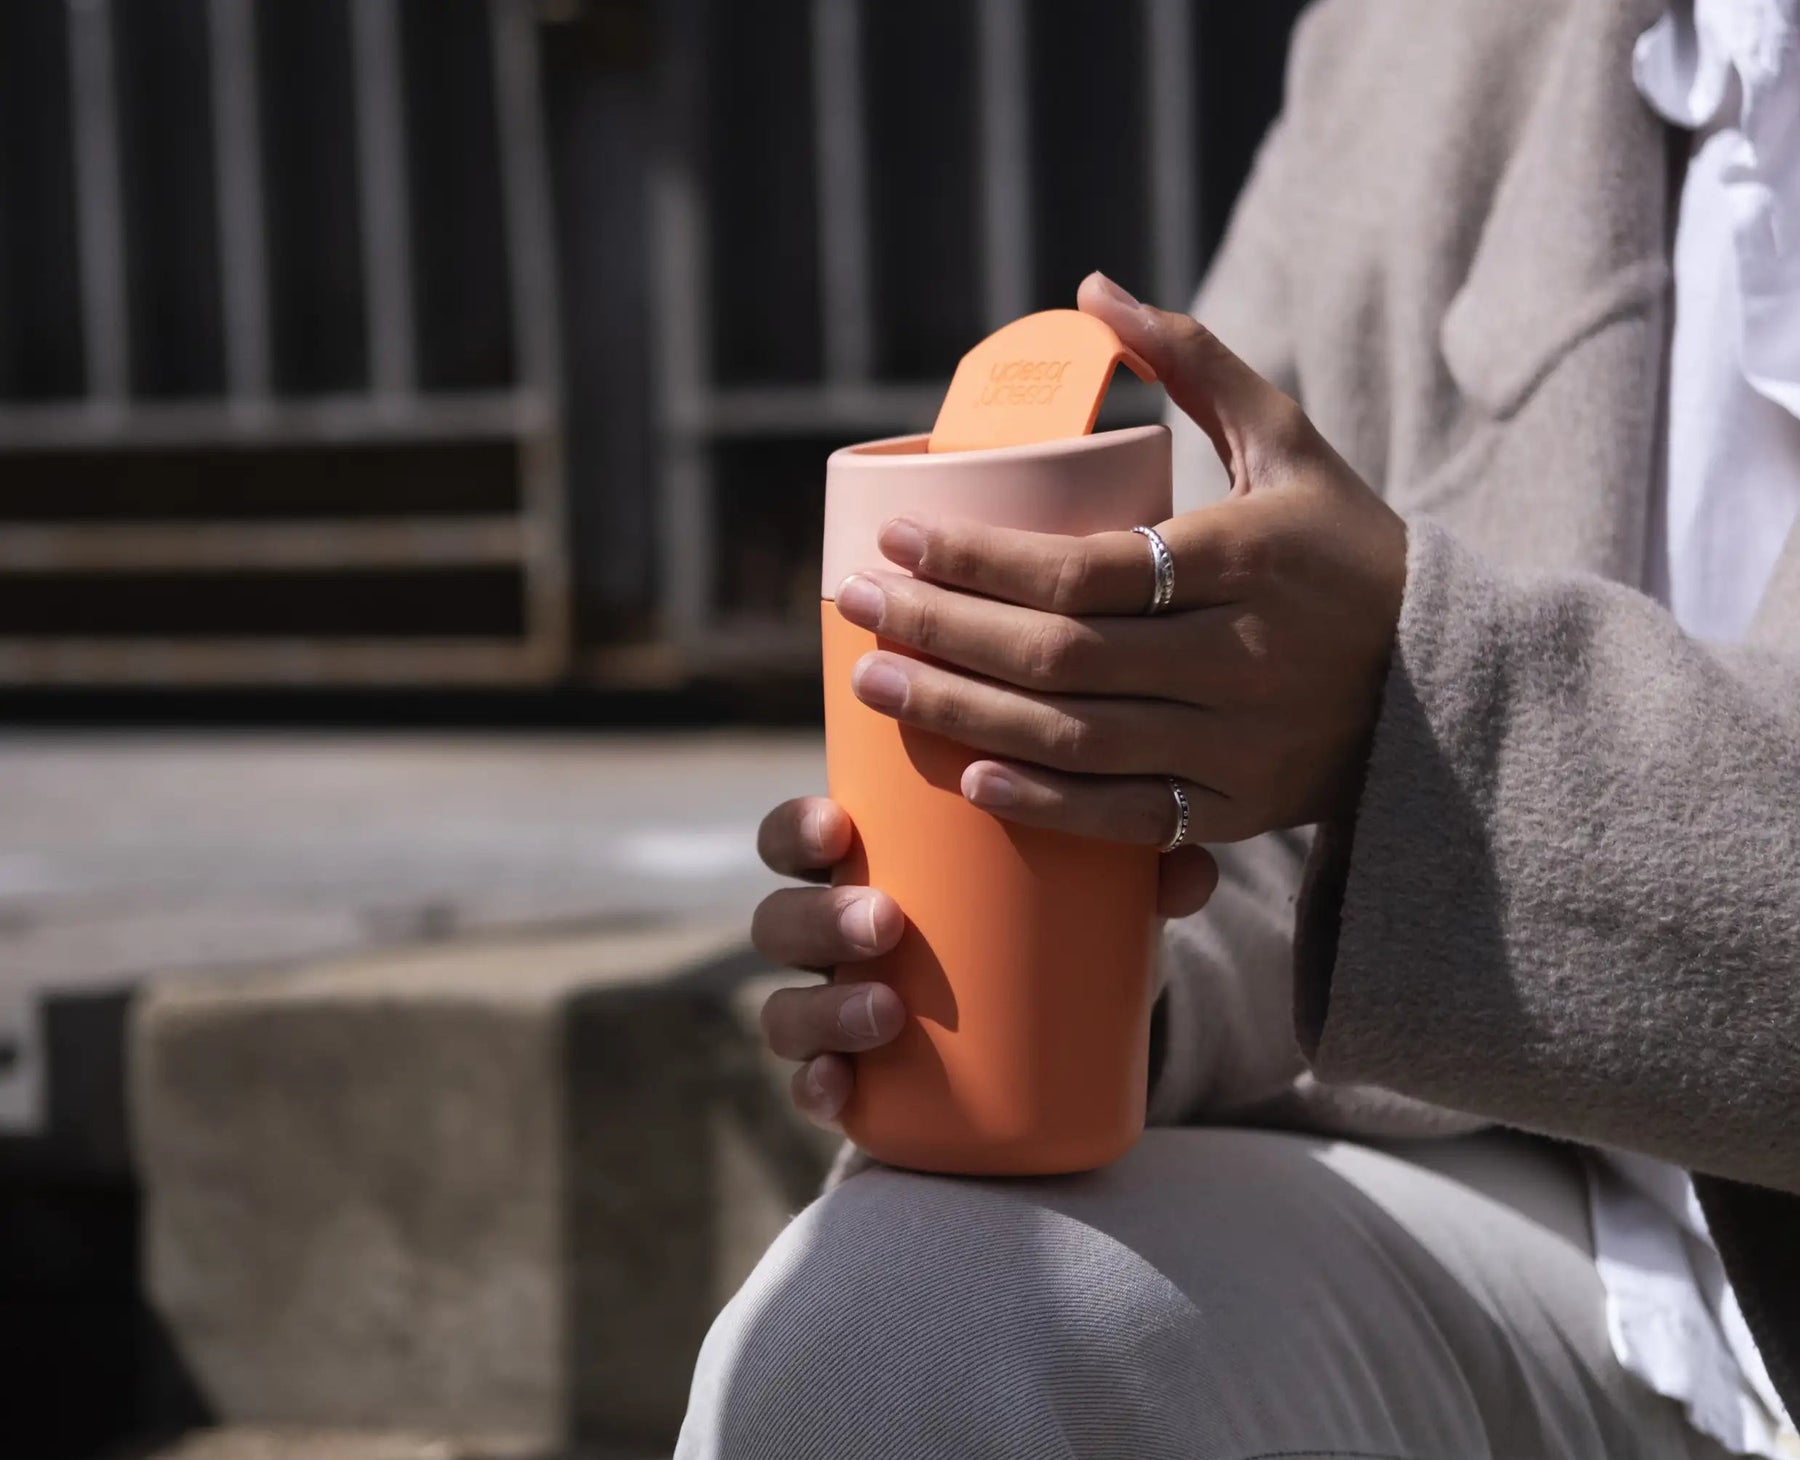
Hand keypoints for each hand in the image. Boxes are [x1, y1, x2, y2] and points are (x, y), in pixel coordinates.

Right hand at [750, 793, 1217, 1128]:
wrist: (1055, 1027)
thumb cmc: (1053, 924)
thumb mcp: (1085, 888)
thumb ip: (1134, 867)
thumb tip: (1192, 870)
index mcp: (865, 867)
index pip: (799, 837)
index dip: (796, 830)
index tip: (838, 826)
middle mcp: (832, 940)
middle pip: (781, 920)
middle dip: (818, 920)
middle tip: (887, 924)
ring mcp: (836, 1012)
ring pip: (785, 1008)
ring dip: (819, 1010)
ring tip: (886, 1013)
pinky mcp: (860, 1084)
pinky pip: (813, 1090)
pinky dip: (817, 1090)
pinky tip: (840, 1091)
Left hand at [832, 272, 1406, 844]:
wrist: (1447, 683)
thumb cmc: (1344, 548)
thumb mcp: (1289, 443)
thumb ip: (1197, 362)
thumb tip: (1090, 290)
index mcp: (1247, 560)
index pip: (1083, 568)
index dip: (976, 559)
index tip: (895, 535)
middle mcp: (1242, 657)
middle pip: (1061, 656)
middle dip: (941, 633)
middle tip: (853, 605)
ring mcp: (1240, 746)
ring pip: (1076, 738)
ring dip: (961, 713)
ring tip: (872, 682)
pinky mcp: (1237, 812)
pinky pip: (1126, 817)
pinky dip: (1043, 802)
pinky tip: (966, 777)